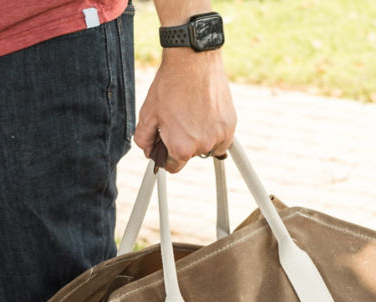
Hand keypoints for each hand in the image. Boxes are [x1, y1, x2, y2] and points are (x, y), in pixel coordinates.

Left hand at [134, 48, 236, 172]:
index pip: (172, 167)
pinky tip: (204, 114)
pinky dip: (213, 131)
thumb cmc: (170, 86)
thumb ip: (144, 141)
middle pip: (189, 156)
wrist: (193, 60)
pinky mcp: (231, 125)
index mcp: (181, 148)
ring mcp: (220, 136)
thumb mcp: (147, 115)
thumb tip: (149, 152)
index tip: (166, 144)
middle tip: (177, 120)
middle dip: (181, 143)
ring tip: (191, 114)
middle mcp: (203, 146)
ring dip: (198, 138)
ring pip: (206, 147)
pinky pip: (220, 139)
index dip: (166, 155)